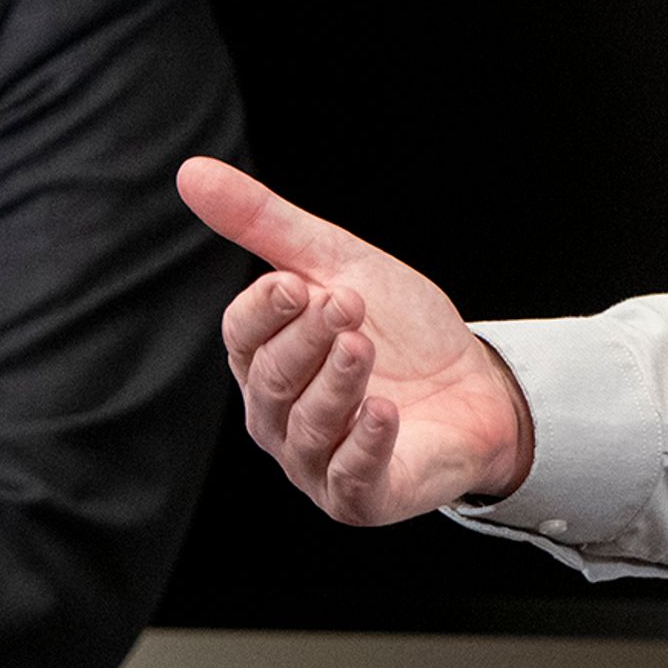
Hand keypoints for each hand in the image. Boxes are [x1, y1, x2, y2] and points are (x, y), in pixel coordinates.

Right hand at [188, 156, 536, 521]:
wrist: (478, 383)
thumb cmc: (401, 329)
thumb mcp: (337, 262)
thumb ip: (264, 223)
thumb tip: (189, 171)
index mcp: (264, 360)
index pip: (241, 335)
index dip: (265, 311)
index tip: (299, 284)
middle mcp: (278, 417)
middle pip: (272, 378)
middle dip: (308, 339)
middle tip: (349, 305)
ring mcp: (316, 462)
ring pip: (307, 426)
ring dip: (336, 383)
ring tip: (364, 347)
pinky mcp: (361, 496)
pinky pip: (350, 477)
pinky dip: (364, 444)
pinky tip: (384, 412)